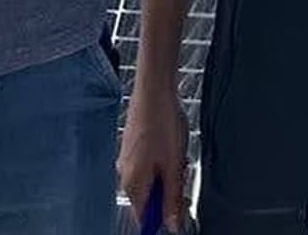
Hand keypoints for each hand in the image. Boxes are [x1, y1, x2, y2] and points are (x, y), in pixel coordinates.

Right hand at [119, 76, 188, 231]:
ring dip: (167, 175)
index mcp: (132, 183)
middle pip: (148, 198)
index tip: (180, 209)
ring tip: (179, 155)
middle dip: (168, 192)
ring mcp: (127, 158)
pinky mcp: (132, 146)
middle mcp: (125, 173)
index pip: (144, 218)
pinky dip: (162, 161)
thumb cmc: (163, 122)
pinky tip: (172, 145)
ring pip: (150, 180)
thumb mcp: (174, 165)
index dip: (164, 218)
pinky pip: (147, 165)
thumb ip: (173, 197)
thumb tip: (173, 225)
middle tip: (183, 175)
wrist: (154, 87)